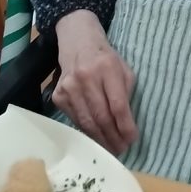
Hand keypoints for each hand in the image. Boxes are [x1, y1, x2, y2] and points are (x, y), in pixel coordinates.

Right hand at [53, 10, 137, 154]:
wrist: (77, 41)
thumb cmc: (105, 58)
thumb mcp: (123, 69)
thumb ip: (125, 94)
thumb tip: (126, 124)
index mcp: (107, 67)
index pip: (118, 104)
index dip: (126, 126)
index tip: (132, 139)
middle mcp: (86, 77)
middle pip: (101, 116)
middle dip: (114, 137)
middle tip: (122, 149)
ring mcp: (69, 87)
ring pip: (86, 122)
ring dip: (100, 139)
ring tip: (111, 148)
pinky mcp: (58, 95)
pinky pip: (74, 119)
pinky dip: (86, 130)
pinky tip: (96, 136)